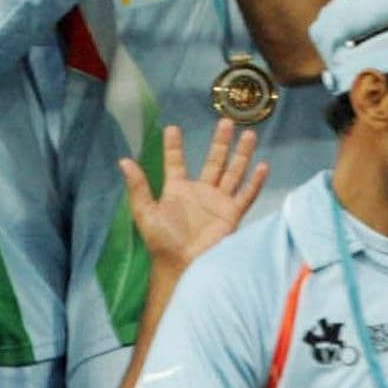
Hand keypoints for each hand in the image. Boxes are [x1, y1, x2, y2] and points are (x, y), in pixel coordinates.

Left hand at [123, 119, 267, 280]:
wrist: (181, 266)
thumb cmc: (161, 242)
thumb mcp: (145, 213)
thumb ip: (138, 187)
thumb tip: (124, 160)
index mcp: (177, 189)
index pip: (176, 162)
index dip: (173, 146)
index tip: (171, 128)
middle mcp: (200, 191)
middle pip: (214, 161)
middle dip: (220, 142)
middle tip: (226, 121)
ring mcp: (218, 202)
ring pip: (233, 172)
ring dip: (241, 155)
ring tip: (250, 134)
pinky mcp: (232, 214)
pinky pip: (246, 195)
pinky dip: (255, 182)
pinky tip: (263, 166)